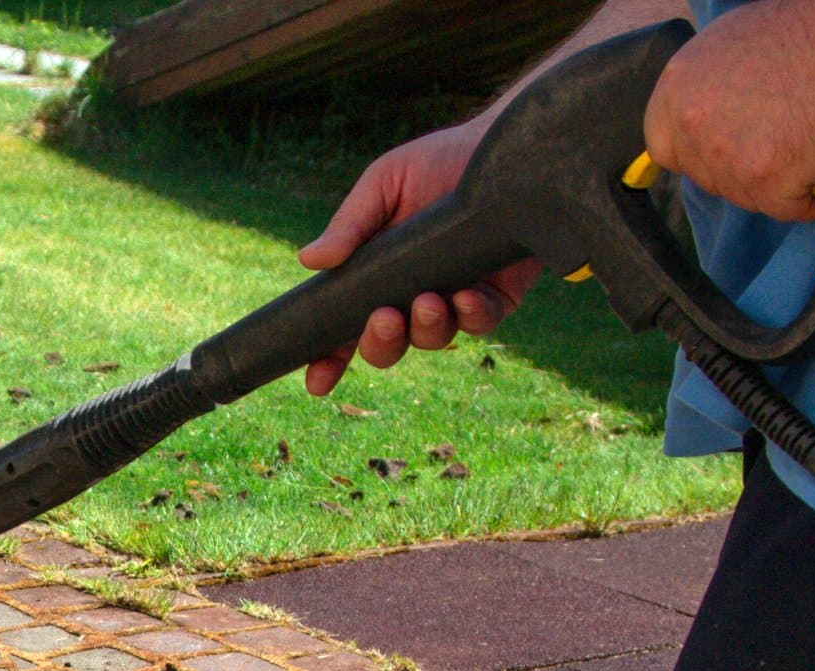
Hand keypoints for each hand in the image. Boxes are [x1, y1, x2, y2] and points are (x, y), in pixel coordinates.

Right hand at [298, 123, 539, 395]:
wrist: (505, 145)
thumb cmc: (438, 162)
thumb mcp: (384, 184)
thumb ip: (349, 225)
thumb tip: (308, 260)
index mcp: (376, 277)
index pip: (344, 329)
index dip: (328, 359)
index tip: (316, 381)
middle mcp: (412, 296)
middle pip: (387, 347)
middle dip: (380, 344)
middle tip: (383, 318)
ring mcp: (455, 300)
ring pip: (433, 340)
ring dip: (425, 328)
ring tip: (427, 301)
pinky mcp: (498, 296)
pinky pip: (481, 323)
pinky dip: (471, 316)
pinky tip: (464, 296)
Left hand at [644, 0, 814, 220]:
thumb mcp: (736, 43)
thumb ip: (708, 84)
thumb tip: (700, 115)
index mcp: (679, 84)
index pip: (663, 145)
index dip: (696, 153)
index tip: (724, 151)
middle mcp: (691, 121)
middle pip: (704, 176)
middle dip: (739, 169)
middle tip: (781, 144)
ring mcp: (724, 154)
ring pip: (742, 195)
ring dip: (775, 184)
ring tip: (810, 149)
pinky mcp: (763, 179)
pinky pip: (784, 208)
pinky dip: (807, 200)